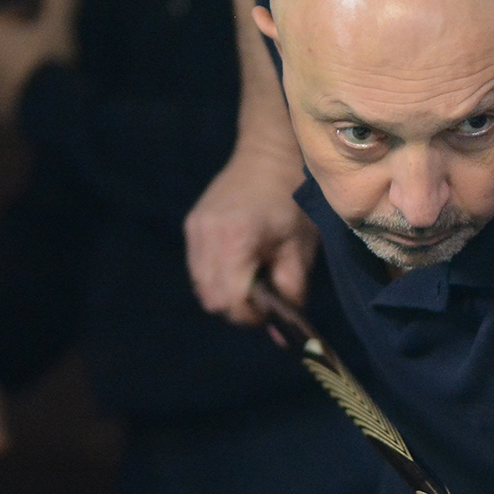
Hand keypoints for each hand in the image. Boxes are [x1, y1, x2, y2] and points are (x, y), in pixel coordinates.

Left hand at [0, 0, 79, 126]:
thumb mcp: (61, 25)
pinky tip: (45, 97)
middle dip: (22, 46)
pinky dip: (24, 95)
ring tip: (49, 77)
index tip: (41, 21)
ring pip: (5, 74)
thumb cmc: (52, 62)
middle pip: (3, 47)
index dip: (25, 17)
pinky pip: (10, 99)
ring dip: (22, 72)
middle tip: (49, 50)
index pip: (6, 19)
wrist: (48, 110)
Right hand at [183, 123, 319, 325]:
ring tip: (254, 278)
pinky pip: (198, 268)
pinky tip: (241, 264)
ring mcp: (196, 229)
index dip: (251, 316)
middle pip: (212, 299)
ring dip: (227, 294)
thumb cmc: (293, 202)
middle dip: (238, 309)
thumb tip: (283, 336)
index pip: (231, 301)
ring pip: (202, 286)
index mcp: (236, 240)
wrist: (269, 156)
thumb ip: (291, 293)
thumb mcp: (301, 250)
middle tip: (264, 299)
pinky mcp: (192, 226)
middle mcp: (208, 235)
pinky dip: (217, 277)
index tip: (271, 312)